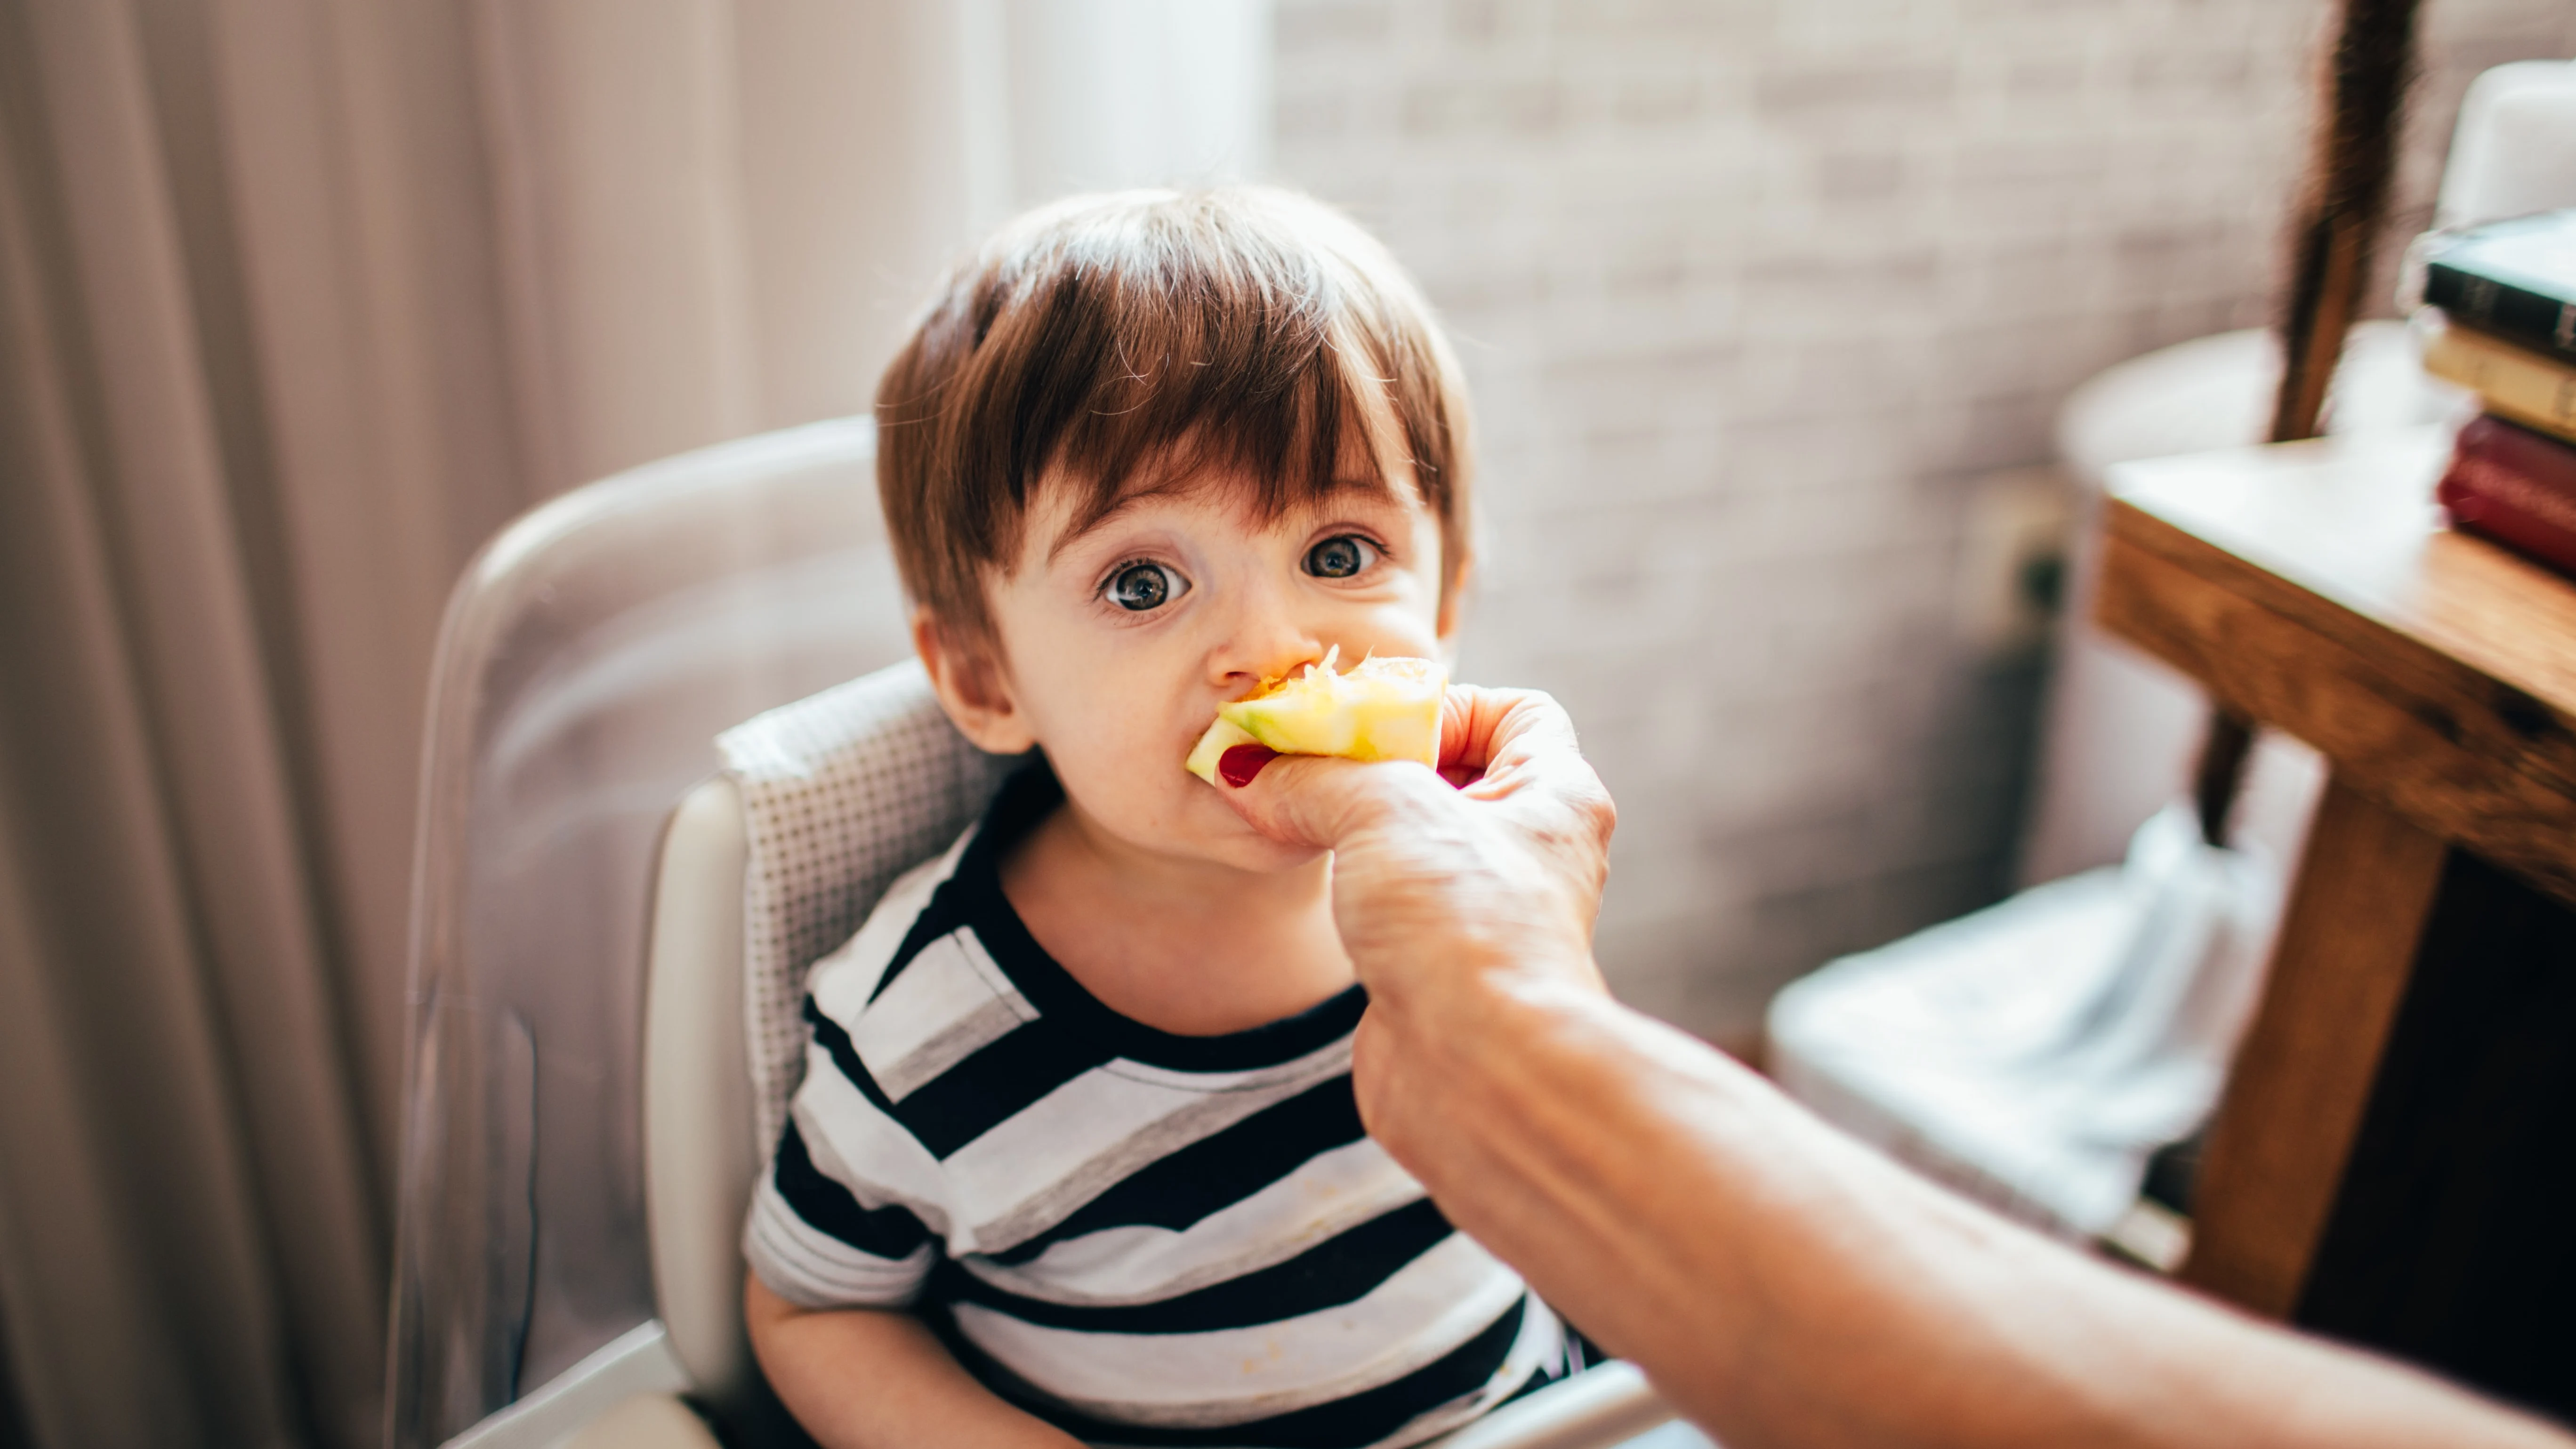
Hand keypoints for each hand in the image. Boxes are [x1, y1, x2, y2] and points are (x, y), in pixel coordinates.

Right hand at [1214, 684, 1618, 1034]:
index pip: (1518, 712)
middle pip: (1457, 775)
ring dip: (1359, 830)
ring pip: (1419, 846)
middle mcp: (1535, 852)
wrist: (1479, 1071)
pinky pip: (1395, 907)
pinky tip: (1317, 890)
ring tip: (1300, 821)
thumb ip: (1313, 778)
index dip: (1445, 704)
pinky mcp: (1444, 971)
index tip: (1375, 726)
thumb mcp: (1382, 808)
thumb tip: (1249, 773)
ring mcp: (1489, 915)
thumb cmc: (1466, 927)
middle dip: (1382, 767)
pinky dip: (1353, 891)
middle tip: (1313, 768)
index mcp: (1557, 795)